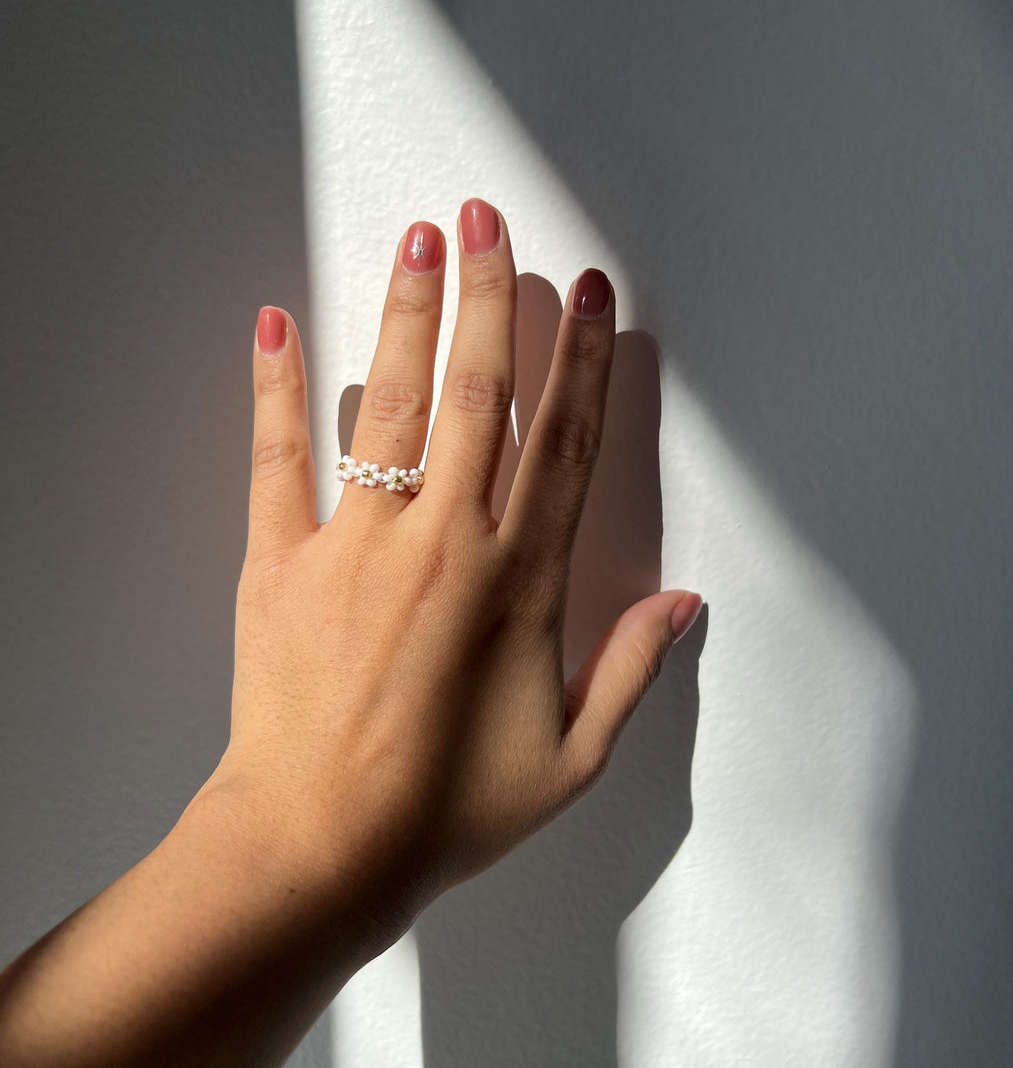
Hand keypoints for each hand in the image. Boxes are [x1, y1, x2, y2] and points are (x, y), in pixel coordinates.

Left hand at [202, 199, 701, 941]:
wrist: (316, 850)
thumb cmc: (442, 813)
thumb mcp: (567, 760)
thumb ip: (628, 670)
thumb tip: (682, 606)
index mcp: (517, 580)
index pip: (561, 441)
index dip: (582, 359)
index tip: (589, 295)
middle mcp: (442, 540)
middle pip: (476, 392)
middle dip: (489, 295)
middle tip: (491, 217)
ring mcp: (356, 543)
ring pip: (389, 403)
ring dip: (407, 313)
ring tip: (417, 239)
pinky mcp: (279, 561)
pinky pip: (277, 457)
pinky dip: (274, 386)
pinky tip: (276, 322)